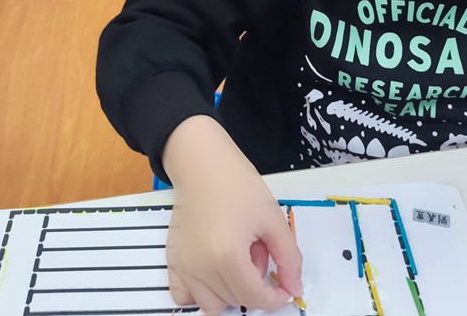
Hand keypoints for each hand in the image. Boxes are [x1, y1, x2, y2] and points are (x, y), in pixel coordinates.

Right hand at [162, 116, 302, 315]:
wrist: (203, 164)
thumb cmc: (238, 184)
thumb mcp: (273, 218)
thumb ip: (288, 258)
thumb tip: (294, 288)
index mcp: (226, 255)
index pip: (254, 298)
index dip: (275, 298)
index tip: (284, 286)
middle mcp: (200, 267)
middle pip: (235, 301)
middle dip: (255, 285)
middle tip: (258, 251)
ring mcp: (182, 266)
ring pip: (211, 305)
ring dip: (231, 292)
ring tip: (237, 258)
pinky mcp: (172, 261)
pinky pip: (184, 296)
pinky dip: (203, 293)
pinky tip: (216, 270)